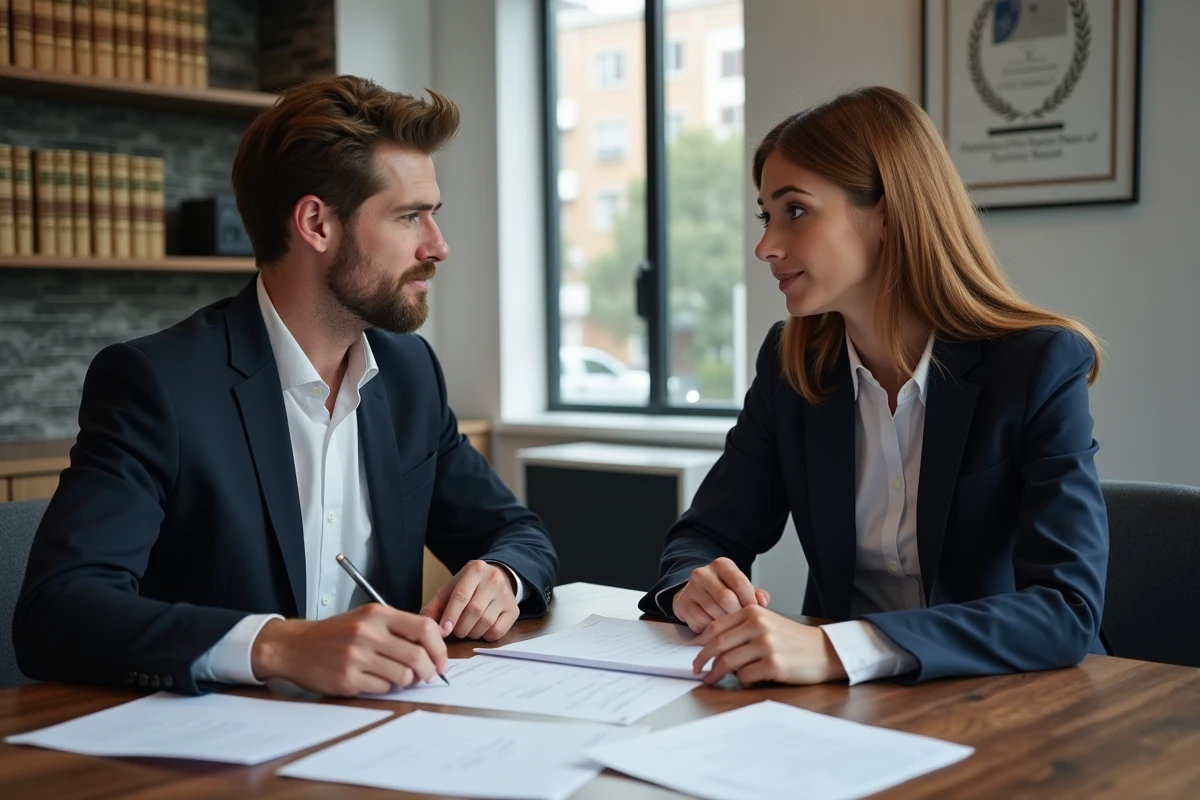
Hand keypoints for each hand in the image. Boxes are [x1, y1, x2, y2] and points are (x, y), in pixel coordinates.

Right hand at [250, 604, 447, 695]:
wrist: (295, 646)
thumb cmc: (335, 634)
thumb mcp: (367, 619)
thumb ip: (398, 628)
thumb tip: (433, 648)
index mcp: (377, 614)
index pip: (424, 628)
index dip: (439, 648)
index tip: (441, 660)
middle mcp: (367, 633)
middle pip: (417, 656)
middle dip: (429, 671)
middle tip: (428, 675)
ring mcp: (356, 657)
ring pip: (403, 676)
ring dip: (407, 681)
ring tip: (399, 677)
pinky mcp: (347, 679)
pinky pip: (382, 689)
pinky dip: (385, 688)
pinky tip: (375, 680)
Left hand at [420, 560, 518, 640]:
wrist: (494, 579)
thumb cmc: (468, 587)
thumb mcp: (450, 589)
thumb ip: (435, 605)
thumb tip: (427, 623)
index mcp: (475, 570)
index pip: (461, 596)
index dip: (451, 615)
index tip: (443, 631)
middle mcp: (493, 579)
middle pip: (474, 611)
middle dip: (460, 627)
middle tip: (455, 631)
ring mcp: (506, 594)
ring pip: (486, 622)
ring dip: (472, 633)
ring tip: (467, 630)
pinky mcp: (514, 609)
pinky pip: (498, 631)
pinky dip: (486, 636)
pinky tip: (481, 630)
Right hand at [671, 557, 770, 633]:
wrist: (696, 595)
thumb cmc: (724, 592)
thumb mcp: (741, 589)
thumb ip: (756, 594)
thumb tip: (763, 601)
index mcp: (722, 565)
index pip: (740, 583)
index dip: (750, 602)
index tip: (755, 614)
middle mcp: (703, 572)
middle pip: (726, 598)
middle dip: (737, 614)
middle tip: (742, 623)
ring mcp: (690, 588)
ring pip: (713, 611)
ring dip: (724, 623)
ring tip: (730, 626)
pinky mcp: (682, 603)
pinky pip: (700, 621)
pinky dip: (710, 629)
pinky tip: (715, 628)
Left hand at [692, 605, 847, 685]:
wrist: (824, 651)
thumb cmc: (793, 639)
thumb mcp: (768, 622)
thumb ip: (742, 626)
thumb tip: (711, 642)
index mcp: (754, 612)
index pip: (717, 626)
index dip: (701, 642)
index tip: (695, 652)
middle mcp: (759, 625)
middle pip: (718, 644)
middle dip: (703, 659)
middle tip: (697, 669)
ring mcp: (766, 645)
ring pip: (728, 661)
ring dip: (716, 673)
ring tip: (711, 679)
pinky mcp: (774, 665)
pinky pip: (745, 676)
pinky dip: (741, 680)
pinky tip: (746, 680)